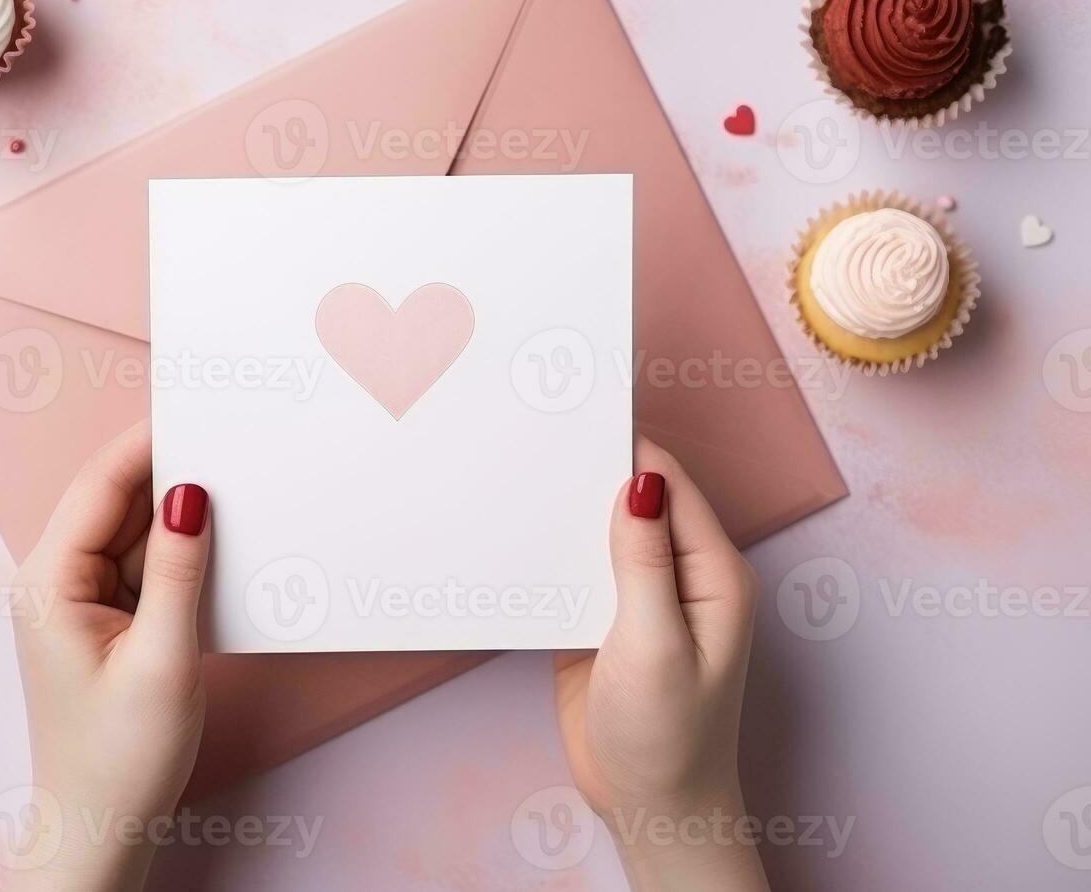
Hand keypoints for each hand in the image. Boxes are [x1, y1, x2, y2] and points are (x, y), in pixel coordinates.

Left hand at [10, 420, 210, 891]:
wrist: (100, 832)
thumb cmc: (119, 759)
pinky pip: (143, 569)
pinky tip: (216, 554)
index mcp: (49, 583)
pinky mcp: (103, 623)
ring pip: (133, 535)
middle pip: (116, 504)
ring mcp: (78, 603)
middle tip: (232, 447)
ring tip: (236, 498)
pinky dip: (177, 559)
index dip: (145, 442)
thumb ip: (177, 570)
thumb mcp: (163, 659)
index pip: (100, 487)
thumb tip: (190, 494)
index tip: (194, 407)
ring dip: (178, 521)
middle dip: (170, 477)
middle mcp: (55, 583)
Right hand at [554, 439, 768, 890]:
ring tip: (512, 475)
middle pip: (635, 501)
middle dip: (591, 472)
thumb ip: (643, 562)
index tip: (575, 415)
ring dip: (567, 511)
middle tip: (531, 438)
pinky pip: (577, 571)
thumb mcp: (655, 644)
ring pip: (602, 533)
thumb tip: (639, 481)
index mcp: (712, 572)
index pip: (671, 485)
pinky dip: (551, 553)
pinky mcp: (603, 623)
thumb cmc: (669, 736)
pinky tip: (514, 536)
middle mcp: (679, 576)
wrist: (649, 809)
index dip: (627, 448)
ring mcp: (640, 599)